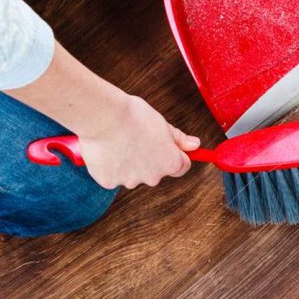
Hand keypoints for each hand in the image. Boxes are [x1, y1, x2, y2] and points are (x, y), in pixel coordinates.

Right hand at [5, 42, 200, 189]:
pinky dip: (110, 166)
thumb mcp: (163, 124)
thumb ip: (179, 139)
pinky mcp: (109, 181)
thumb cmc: (133, 117)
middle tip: (138, 139)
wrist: (104, 117)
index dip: (176, 154)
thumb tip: (194, 145)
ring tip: (120, 142)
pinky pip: (112, 175)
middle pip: (155, 171)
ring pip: (132, 173)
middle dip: (149, 159)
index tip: (168, 147)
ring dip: (129, 162)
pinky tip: (107, 149)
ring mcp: (130, 181)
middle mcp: (153, 178)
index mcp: (170, 163)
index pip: (182, 166)